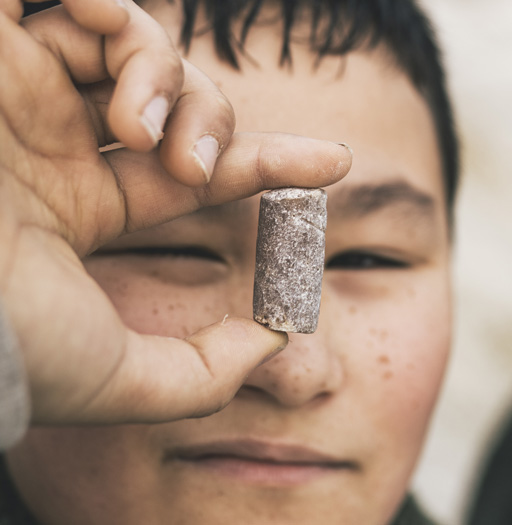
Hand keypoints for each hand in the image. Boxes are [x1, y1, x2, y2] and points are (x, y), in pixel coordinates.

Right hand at [0, 2, 351, 424]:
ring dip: (162, 75)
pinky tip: (106, 45)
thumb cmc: (2, 337)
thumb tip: (274, 341)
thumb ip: (201, 373)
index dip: (270, 160)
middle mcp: (48, 140)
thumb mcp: (115, 377)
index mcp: (77, 206)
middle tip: (188, 165)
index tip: (339, 161)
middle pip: (176, 97)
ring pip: (133, 41)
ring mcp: (14, 82)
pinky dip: (107, 8)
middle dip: (209, 120)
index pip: (195, 170)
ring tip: (136, 128)